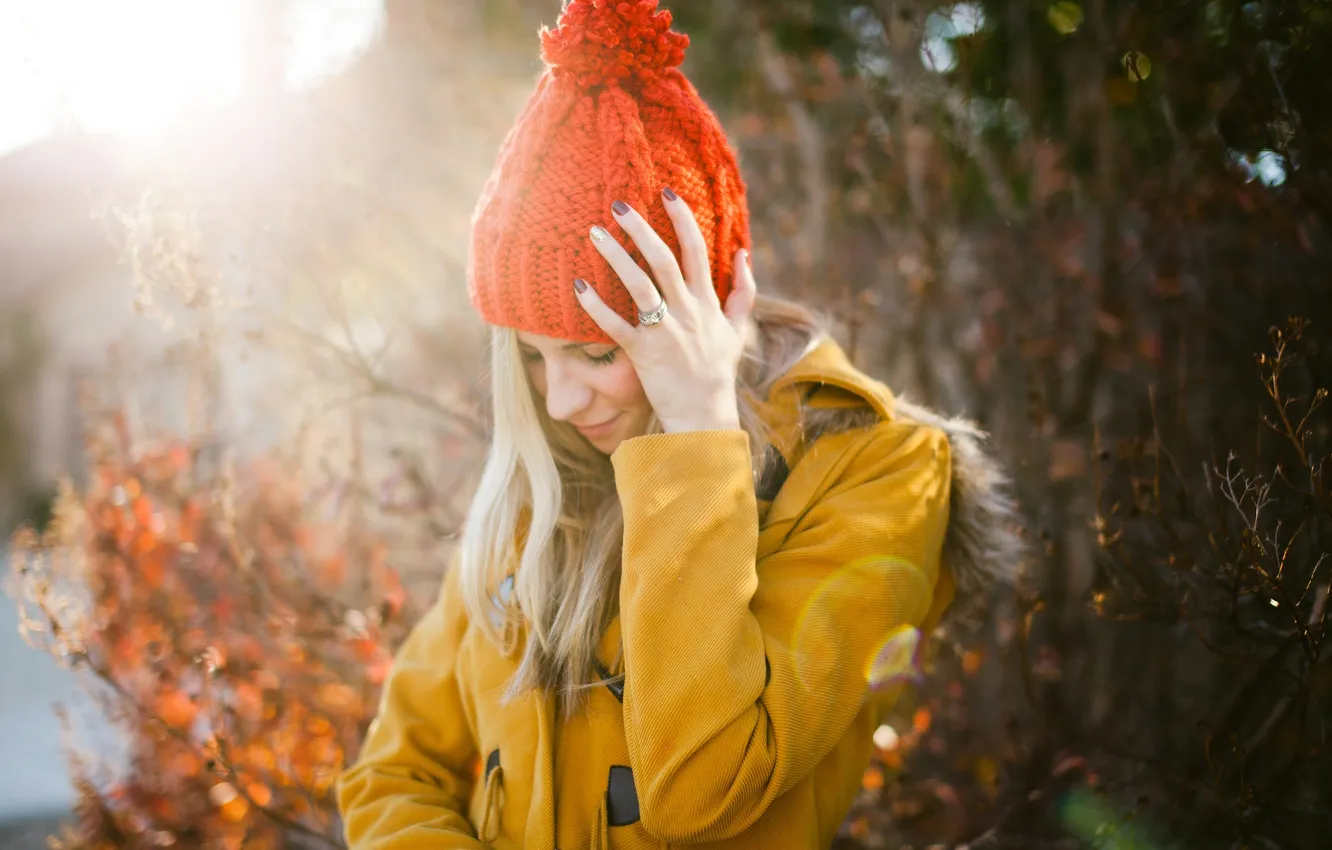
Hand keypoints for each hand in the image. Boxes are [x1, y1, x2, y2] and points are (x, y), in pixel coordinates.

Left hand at [575, 190, 756, 433]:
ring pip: (639, 285)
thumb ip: (743, 291)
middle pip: (663, 260)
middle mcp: (687, 312)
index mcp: (707, 302)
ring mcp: (664, 332)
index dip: (683, 219)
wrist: (704, 414)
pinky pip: (616, 326)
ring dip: (615, 257)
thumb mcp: (737, 329)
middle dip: (641, 229)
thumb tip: (743, 254)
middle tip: (618, 204)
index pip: (697, 251)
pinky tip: (578, 287)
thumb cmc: (717, 371)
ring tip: (593, 234)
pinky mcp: (643, 353)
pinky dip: (596, 306)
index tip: (666, 192)